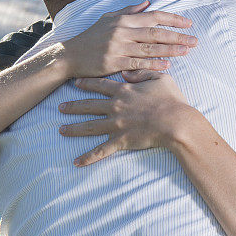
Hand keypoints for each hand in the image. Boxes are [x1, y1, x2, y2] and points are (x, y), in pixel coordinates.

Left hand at [58, 70, 192, 165]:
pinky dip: (88, 157)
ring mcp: (116, 125)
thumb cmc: (171, 99)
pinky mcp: (121, 141)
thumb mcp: (160, 78)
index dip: (87, 83)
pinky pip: (101, 151)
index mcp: (124, 91)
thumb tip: (126, 73)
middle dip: (73, 106)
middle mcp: (115, 107)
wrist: (175, 121)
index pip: (100, 85)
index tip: (75, 83)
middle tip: (60, 107)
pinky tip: (76, 162)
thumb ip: (142, 73)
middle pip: (89, 105)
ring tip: (61, 130)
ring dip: (74, 128)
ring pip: (89, 127)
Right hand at [62, 1, 196, 77]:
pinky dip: (153, 65)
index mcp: (124, 20)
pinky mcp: (114, 63)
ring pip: (150, 48)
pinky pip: (138, 64)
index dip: (173, 19)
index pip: (154, 16)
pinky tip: (167, 66)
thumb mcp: (108, 18)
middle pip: (156, 33)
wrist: (69, 55)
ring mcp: (118, 47)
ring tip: (186, 52)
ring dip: (170, 50)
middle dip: (178, 36)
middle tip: (195, 40)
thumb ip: (129, 11)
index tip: (189, 23)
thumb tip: (147, 3)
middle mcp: (123, 31)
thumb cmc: (91, 36)